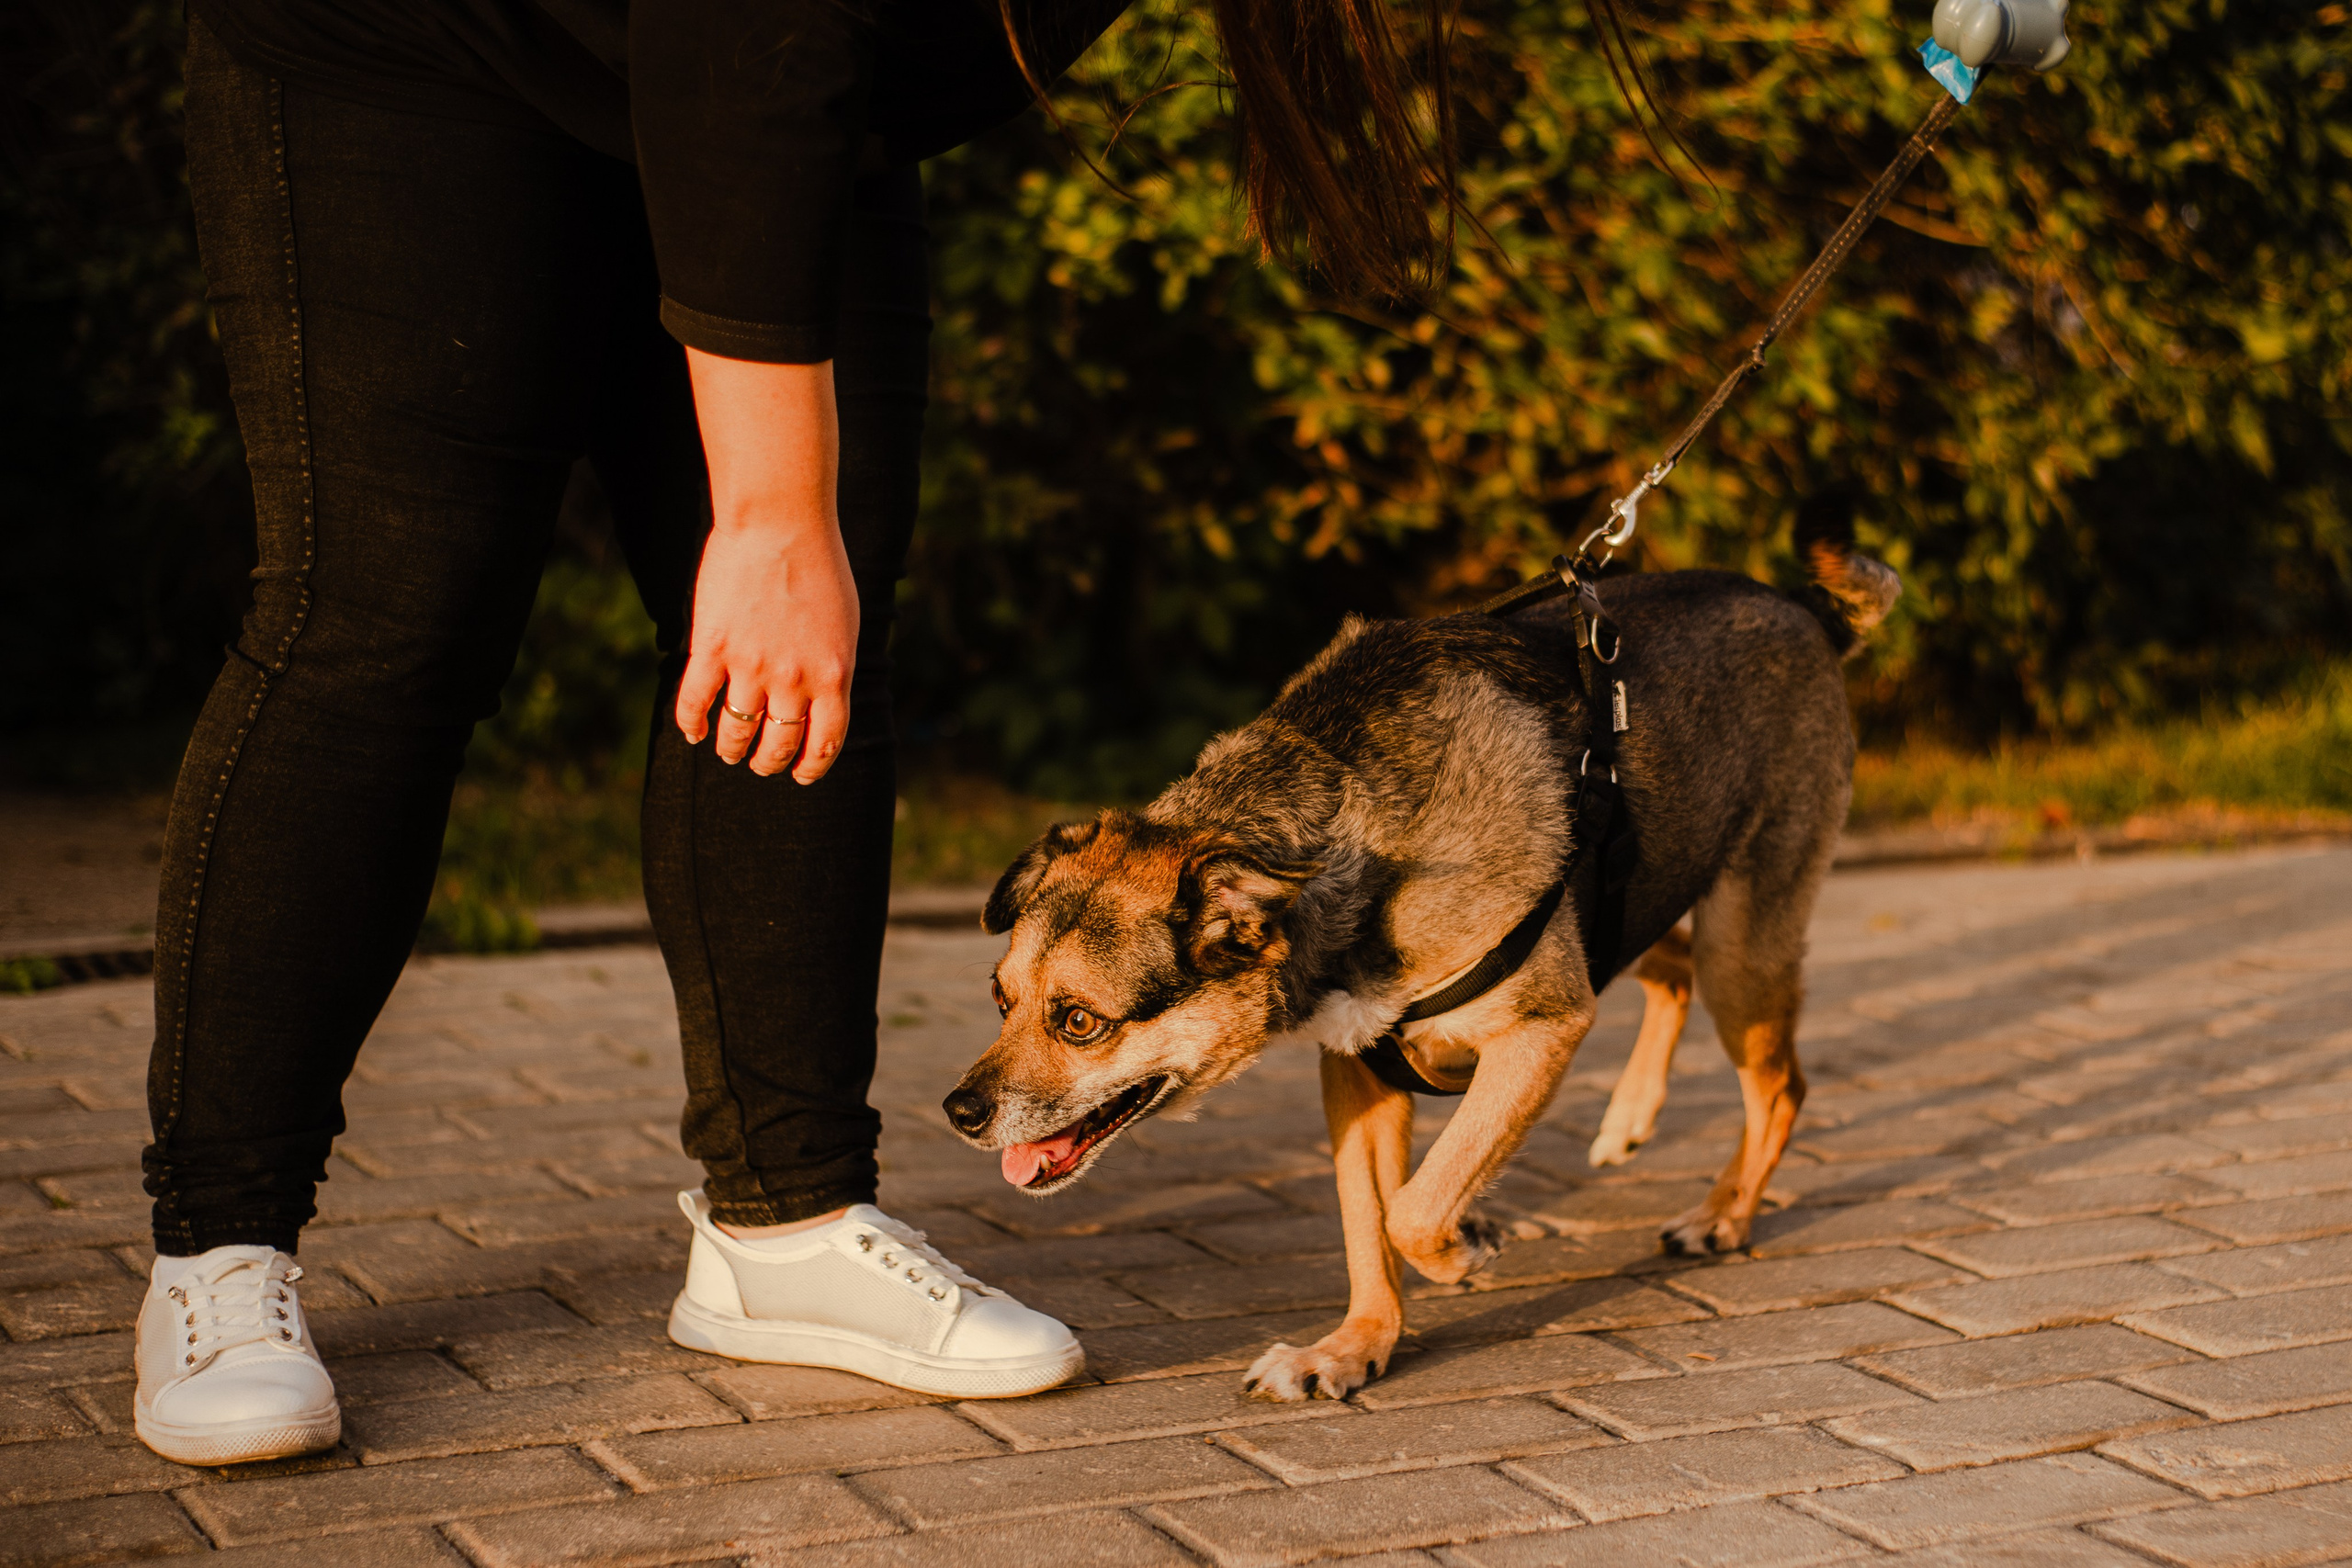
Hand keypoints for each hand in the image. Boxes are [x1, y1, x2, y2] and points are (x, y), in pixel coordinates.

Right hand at [673, 349, 857, 783]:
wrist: (781, 521)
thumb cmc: (820, 564)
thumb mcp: (845, 624)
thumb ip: (833, 666)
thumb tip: (824, 700)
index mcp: (833, 675)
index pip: (825, 743)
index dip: (810, 766)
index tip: (799, 774)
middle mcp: (794, 680)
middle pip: (779, 745)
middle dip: (768, 762)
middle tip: (760, 764)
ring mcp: (751, 666)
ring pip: (735, 732)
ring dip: (730, 748)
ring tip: (727, 750)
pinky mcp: (713, 647)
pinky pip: (695, 702)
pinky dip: (691, 724)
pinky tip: (693, 731)